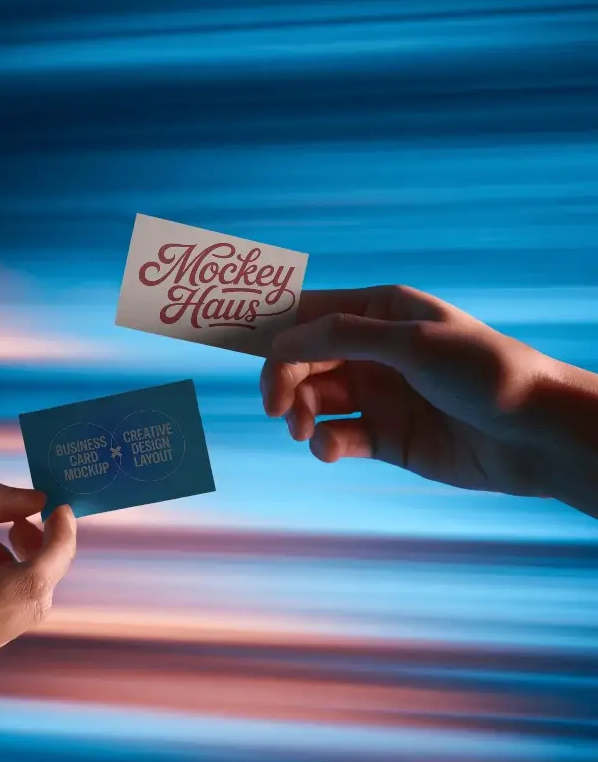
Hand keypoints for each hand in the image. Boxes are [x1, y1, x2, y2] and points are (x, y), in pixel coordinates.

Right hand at [261, 284, 597, 510]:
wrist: (531, 436)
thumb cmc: (483, 373)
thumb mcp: (412, 343)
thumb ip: (344, 337)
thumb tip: (281, 339)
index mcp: (380, 312)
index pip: (311, 312)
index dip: (271, 324)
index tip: (229, 338)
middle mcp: (373, 351)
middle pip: (303, 360)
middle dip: (283, 380)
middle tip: (274, 406)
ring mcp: (377, 394)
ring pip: (314, 400)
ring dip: (299, 413)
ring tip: (303, 430)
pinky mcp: (383, 437)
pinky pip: (336, 436)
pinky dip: (324, 443)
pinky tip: (329, 449)